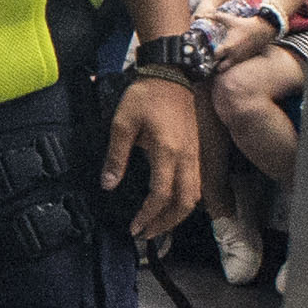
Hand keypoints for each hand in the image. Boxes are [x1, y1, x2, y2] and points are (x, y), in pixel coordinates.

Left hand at [102, 74, 201, 241]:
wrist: (173, 73)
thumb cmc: (146, 95)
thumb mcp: (122, 123)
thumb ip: (116, 157)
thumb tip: (108, 185)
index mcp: (167, 151)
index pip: (160, 194)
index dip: (148, 215)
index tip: (135, 227)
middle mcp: (186, 157)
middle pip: (184, 202)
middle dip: (166, 223)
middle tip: (147, 234)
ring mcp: (196, 154)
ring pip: (195, 195)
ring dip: (178, 215)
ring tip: (159, 224)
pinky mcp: (199, 150)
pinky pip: (198, 184)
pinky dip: (187, 200)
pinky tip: (173, 204)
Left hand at [209, 12, 281, 67]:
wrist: (262, 30)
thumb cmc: (245, 25)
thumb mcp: (230, 20)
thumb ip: (217, 17)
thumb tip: (202, 14)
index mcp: (228, 47)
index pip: (214, 57)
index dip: (208, 55)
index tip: (205, 52)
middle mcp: (233, 56)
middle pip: (219, 68)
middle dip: (214, 64)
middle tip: (210, 58)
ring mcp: (239, 59)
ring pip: (226, 68)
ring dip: (221, 65)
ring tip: (218, 59)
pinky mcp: (244, 59)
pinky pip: (234, 65)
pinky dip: (229, 63)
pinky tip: (227, 57)